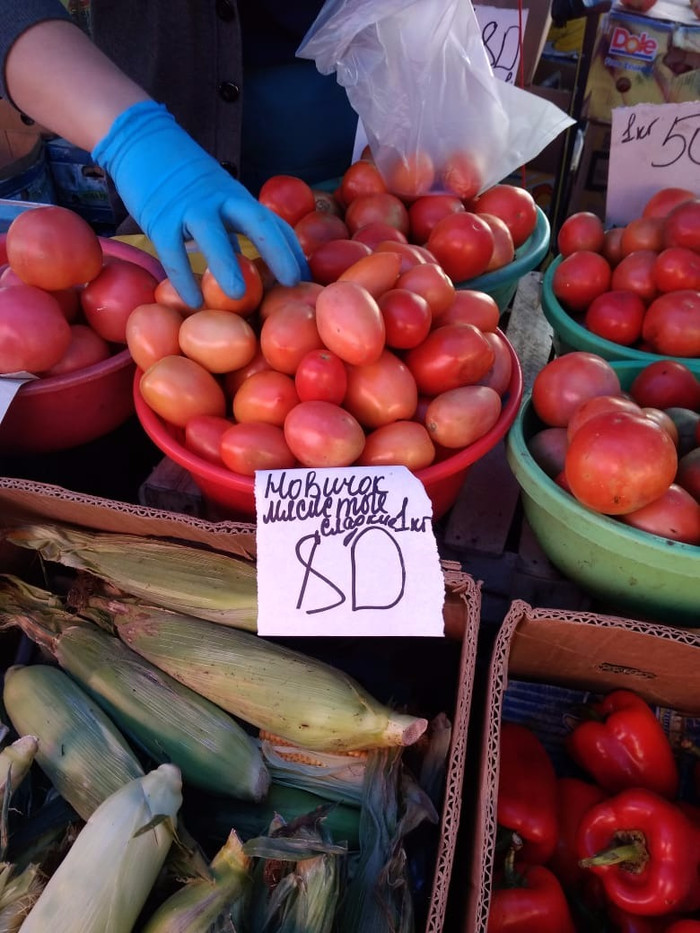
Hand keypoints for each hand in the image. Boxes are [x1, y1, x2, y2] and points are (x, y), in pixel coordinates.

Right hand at [92, 100, 308, 306]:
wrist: (140, 140)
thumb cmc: (182, 177)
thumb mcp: (215, 198)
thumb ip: (231, 228)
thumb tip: (249, 263)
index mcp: (236, 196)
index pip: (272, 221)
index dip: (292, 249)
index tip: (308, 277)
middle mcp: (219, 199)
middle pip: (256, 221)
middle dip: (278, 251)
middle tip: (293, 282)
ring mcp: (189, 207)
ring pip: (212, 234)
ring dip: (227, 264)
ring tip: (238, 296)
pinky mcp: (159, 216)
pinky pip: (172, 250)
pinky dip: (182, 276)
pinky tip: (192, 300)